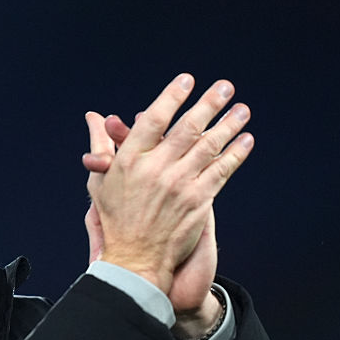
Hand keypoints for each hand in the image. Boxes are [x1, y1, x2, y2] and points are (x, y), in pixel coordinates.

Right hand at [82, 74, 252, 312]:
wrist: (135, 260)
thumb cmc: (116, 218)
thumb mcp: (101, 180)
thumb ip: (101, 145)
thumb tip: (93, 116)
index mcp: (129, 160)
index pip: (153, 119)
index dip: (172, 97)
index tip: (187, 80)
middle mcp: (155, 170)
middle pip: (187, 128)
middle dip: (209, 104)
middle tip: (225, 87)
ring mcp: (179, 185)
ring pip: (209, 147)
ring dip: (229, 125)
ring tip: (242, 109)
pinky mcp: (198, 202)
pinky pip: (221, 171)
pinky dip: (235, 155)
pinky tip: (246, 141)